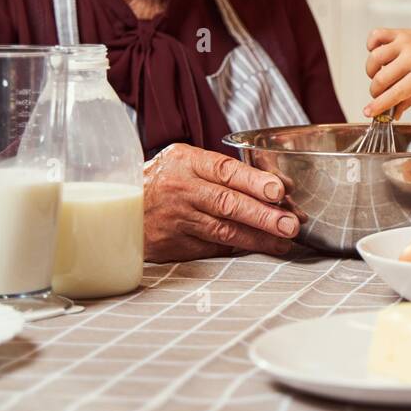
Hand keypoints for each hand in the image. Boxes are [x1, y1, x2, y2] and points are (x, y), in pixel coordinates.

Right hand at [142, 143, 305, 261]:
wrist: (121, 208)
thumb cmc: (164, 181)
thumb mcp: (186, 162)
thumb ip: (224, 172)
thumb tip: (276, 188)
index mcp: (185, 162)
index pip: (225, 170)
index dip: (254, 182)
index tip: (279, 191)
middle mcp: (180, 190)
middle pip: (227, 203)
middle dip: (263, 215)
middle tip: (290, 223)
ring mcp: (176, 219)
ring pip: (223, 230)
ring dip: (258, 238)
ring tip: (284, 241)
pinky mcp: (174, 245)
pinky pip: (213, 247)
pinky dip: (239, 248)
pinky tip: (260, 248)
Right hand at [362, 28, 410, 118]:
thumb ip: (410, 102)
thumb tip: (393, 114)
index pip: (395, 94)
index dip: (378, 105)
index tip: (368, 112)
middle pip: (381, 78)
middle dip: (375, 91)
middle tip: (380, 93)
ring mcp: (405, 42)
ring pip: (375, 57)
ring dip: (371, 71)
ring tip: (379, 75)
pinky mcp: (400, 32)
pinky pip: (376, 35)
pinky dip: (371, 45)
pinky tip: (378, 54)